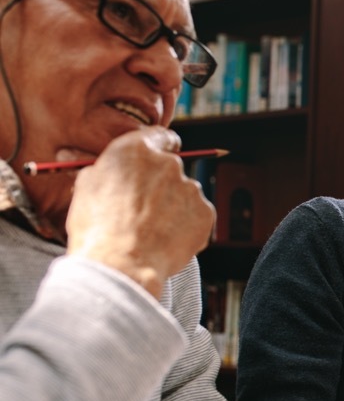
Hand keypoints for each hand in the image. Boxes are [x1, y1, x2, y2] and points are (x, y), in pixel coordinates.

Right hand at [64, 127, 213, 297]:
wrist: (120, 264)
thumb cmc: (96, 227)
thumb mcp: (85, 187)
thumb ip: (100, 168)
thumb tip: (81, 158)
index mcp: (136, 150)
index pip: (159, 136)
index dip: (159, 146)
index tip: (159, 156)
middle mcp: (168, 163)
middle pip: (171, 168)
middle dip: (161, 183)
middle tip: (145, 207)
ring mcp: (190, 188)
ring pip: (184, 193)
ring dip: (173, 205)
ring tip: (151, 229)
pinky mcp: (205, 212)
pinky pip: (196, 215)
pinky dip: (186, 225)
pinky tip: (166, 239)